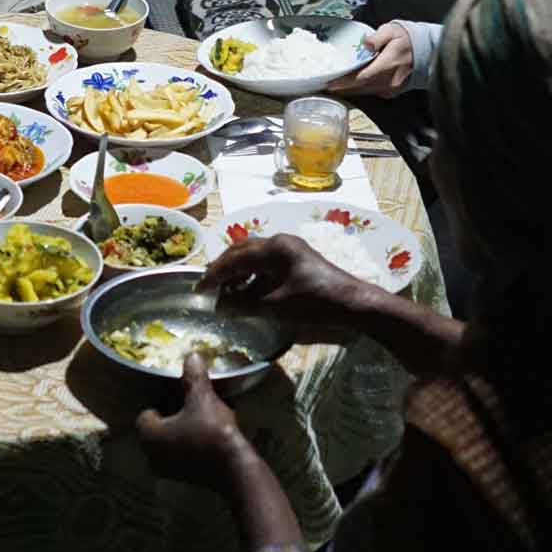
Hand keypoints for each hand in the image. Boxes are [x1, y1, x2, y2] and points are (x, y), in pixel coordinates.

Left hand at [135, 354, 253, 487]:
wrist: (236, 469)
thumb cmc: (212, 431)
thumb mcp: (202, 398)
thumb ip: (194, 377)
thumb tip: (191, 355)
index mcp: (148, 435)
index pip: (146, 413)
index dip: (162, 401)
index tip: (180, 396)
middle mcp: (152, 455)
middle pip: (158, 427)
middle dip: (174, 415)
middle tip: (193, 404)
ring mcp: (168, 470)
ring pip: (172, 441)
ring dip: (185, 430)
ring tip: (205, 417)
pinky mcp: (186, 478)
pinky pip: (184, 453)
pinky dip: (194, 443)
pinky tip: (213, 434)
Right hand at [203, 234, 375, 335]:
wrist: (353, 305)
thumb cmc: (315, 303)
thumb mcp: (275, 306)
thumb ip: (244, 305)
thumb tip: (219, 308)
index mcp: (274, 248)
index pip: (234, 258)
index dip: (213, 275)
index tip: (198, 289)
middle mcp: (279, 243)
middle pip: (241, 252)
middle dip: (223, 269)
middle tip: (208, 287)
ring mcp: (289, 251)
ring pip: (253, 258)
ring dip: (237, 274)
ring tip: (224, 293)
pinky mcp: (296, 261)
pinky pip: (266, 265)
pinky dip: (252, 277)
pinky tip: (246, 293)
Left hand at [326, 22, 412, 96]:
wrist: (425, 51)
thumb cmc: (405, 38)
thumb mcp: (392, 30)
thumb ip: (378, 37)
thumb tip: (365, 43)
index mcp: (388, 64)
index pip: (362, 77)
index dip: (345, 82)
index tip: (330, 84)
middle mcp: (389, 80)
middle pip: (360, 87)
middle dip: (342, 87)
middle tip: (323, 85)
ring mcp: (390, 88)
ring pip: (365, 92)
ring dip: (348, 90)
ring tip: (332, 86)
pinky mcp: (391, 92)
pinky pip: (371, 92)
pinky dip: (359, 90)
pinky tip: (348, 85)